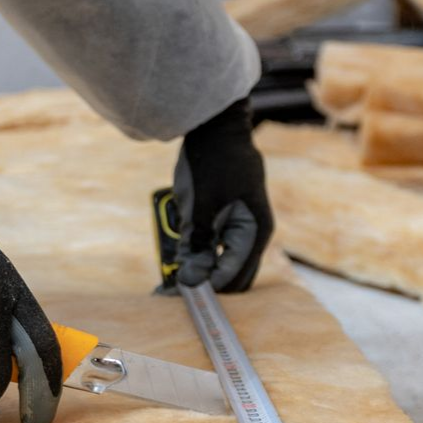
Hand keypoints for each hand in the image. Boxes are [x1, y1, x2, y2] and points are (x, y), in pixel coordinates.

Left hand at [173, 97, 272, 291]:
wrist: (215, 125)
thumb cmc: (212, 161)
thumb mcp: (201, 205)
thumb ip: (198, 244)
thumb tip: (191, 281)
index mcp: (255, 232)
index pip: (233, 276)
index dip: (206, 290)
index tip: (178, 297)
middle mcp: (252, 235)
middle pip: (231, 278)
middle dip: (202, 286)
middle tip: (168, 294)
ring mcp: (239, 229)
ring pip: (220, 266)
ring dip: (197, 273)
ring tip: (167, 281)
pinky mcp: (224, 223)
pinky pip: (212, 250)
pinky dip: (195, 256)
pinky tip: (174, 260)